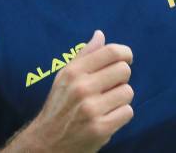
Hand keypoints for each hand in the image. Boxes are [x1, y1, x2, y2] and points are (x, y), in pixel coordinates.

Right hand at [16, 30, 133, 152]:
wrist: (47, 143)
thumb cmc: (59, 105)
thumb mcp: (65, 76)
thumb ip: (84, 54)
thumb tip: (100, 34)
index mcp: (74, 71)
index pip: (110, 52)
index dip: (125, 53)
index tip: (126, 58)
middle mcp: (82, 88)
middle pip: (123, 70)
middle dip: (122, 77)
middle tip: (112, 85)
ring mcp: (91, 109)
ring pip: (127, 92)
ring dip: (122, 97)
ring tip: (108, 102)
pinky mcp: (101, 129)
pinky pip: (128, 112)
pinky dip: (122, 114)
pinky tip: (109, 116)